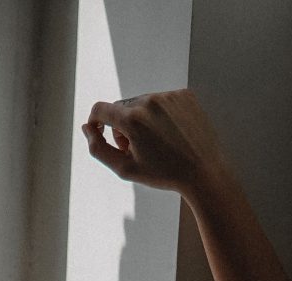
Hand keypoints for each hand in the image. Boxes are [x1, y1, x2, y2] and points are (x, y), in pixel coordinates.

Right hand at [82, 90, 224, 191]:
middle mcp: (150, 101)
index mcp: (132, 119)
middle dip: (122, 126)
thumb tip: (87, 127)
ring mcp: (169, 96)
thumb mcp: (125, 168)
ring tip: (155, 142)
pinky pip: (162, 100)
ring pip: (142, 103)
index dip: (95, 122)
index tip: (99, 132)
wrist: (204, 172)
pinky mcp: (184, 95)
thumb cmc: (164, 174)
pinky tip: (170, 133)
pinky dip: (160, 114)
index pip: (100, 109)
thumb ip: (98, 148)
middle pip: (122, 107)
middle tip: (134, 148)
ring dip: (141, 119)